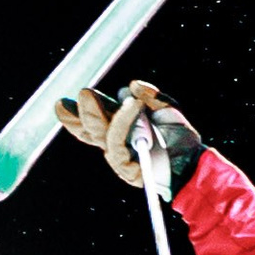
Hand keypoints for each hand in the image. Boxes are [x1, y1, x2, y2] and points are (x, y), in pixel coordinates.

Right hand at [55, 77, 204, 199]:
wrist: (194, 162)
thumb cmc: (180, 138)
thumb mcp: (167, 109)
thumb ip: (151, 96)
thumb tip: (132, 86)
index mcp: (117, 128)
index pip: (89, 122)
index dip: (73, 115)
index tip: (61, 104)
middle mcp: (114, 142)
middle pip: (90, 128)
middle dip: (81, 112)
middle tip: (83, 94)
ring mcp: (119, 156)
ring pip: (100, 134)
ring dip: (96, 112)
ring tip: (90, 94)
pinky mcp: (126, 168)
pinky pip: (117, 141)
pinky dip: (122, 120)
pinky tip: (132, 105)